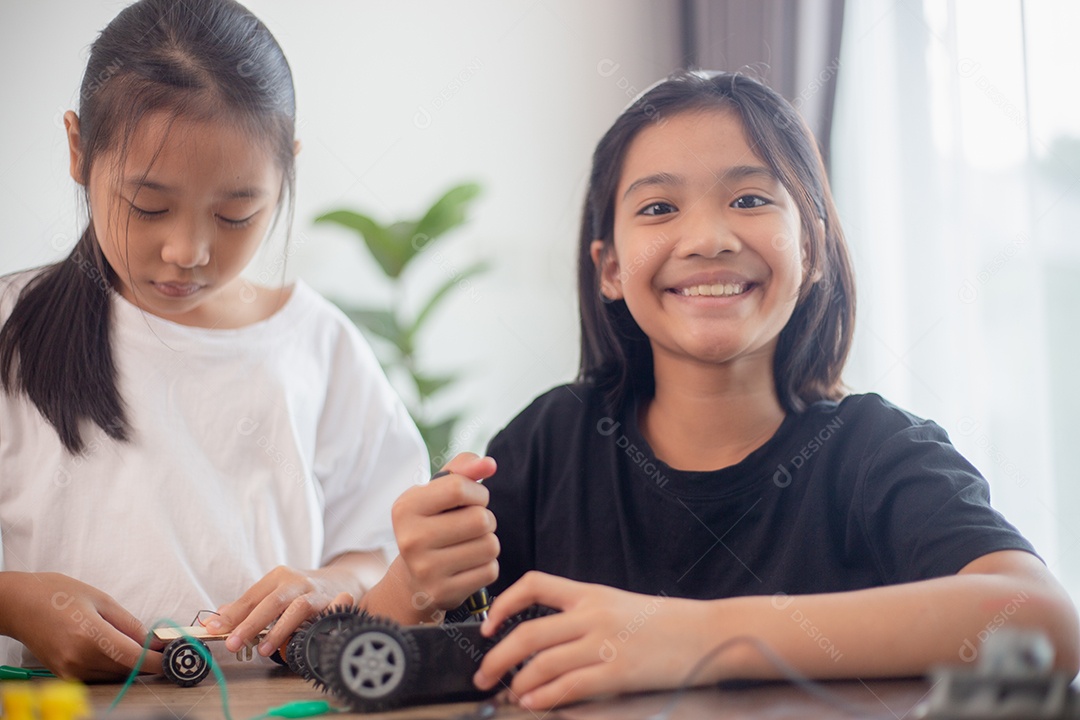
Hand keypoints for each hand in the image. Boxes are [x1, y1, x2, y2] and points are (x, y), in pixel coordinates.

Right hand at [0, 572, 161, 679]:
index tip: (175, 657)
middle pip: (126, 670)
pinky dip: (113, 667)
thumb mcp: (101, 599)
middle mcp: (79, 659)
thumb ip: (128, 623)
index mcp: (90, 637)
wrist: (19, 605)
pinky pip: (98, 676)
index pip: (133, 658)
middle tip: (164, 647)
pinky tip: (118, 651)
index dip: (158, 660)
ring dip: (131, 665)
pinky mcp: (63, 675)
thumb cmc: (58, 594)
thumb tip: (152, 640)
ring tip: (143, 646)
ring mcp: (69, 671)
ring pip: (113, 675)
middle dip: (148, 661)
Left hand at [207, 552, 379, 656]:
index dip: (231, 614)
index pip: (250, 597)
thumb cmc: (300, 592)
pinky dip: (314, 625)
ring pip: (297, 608)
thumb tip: (215, 619)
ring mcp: (317, 592)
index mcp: (278, 577)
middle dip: (250, 624)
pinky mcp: (334, 603)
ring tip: (263, 650)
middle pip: (271, 601)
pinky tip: (302, 639)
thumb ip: (247, 607)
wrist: (342, 580)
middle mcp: (297, 581)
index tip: (212, 629)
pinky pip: (323, 616)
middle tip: (233, 643)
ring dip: (279, 630)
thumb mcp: (273, 592)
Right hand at [391, 452, 498, 612]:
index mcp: (405, 507)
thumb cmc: (432, 524)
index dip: (477, 492)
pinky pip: (490, 570)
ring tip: (470, 544)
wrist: (413, 578)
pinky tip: (468, 565)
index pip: (459, 488)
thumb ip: (464, 469)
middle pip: (480, 519)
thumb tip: (489, 464)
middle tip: (471, 526)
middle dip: (485, 519)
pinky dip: (487, 566)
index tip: (471, 500)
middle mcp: (410, 539)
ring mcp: (425, 569)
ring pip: (490, 545)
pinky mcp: (442, 592)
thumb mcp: (438, 492)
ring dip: (488, 543)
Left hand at [474, 572, 710, 709]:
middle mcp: (593, 615)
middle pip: (528, 633)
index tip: (488, 626)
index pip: (534, 585)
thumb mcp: (618, 604)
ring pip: (543, 663)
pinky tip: (534, 703)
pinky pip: (570, 686)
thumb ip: (583, 614)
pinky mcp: (619, 673)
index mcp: (590, 593)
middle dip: (497, 656)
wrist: (707, 633)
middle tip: (483, 674)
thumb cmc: (663, 622)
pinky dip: (545, 697)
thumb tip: (544, 638)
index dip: (503, 604)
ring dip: (518, 682)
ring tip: (510, 693)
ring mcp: (605, 644)